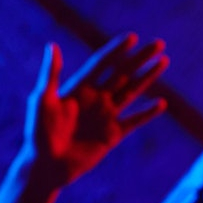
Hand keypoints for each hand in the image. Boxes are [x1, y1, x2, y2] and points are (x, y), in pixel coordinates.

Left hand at [23, 34, 168, 187]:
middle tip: (158, 44)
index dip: (116, 50)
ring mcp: (105, 116)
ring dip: (147, 77)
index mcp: (79, 88)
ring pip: (131, 92)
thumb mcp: (43, 100)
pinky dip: (147, 113)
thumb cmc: (39, 133)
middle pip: (122, 73)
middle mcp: (95, 99)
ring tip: (163, 62)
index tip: (132, 37)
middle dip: (140, 58)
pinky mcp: (112, 136)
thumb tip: (52, 45)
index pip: (102, 64)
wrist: (46, 166)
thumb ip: (51, 74)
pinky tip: (161, 104)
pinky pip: (134, 121)